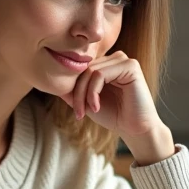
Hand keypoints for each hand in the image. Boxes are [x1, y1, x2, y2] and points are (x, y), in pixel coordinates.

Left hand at [58, 51, 174, 163]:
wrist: (135, 130)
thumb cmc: (114, 116)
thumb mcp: (87, 102)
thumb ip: (72, 91)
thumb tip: (53, 81)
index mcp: (106, 64)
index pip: (81, 68)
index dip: (73, 88)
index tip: (75, 110)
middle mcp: (115, 59)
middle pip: (84, 69)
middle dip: (77, 93)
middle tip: (79, 113)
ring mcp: (123, 60)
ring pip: (89, 71)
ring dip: (83, 94)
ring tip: (86, 111)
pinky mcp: (131, 65)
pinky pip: (100, 74)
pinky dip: (93, 92)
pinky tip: (97, 107)